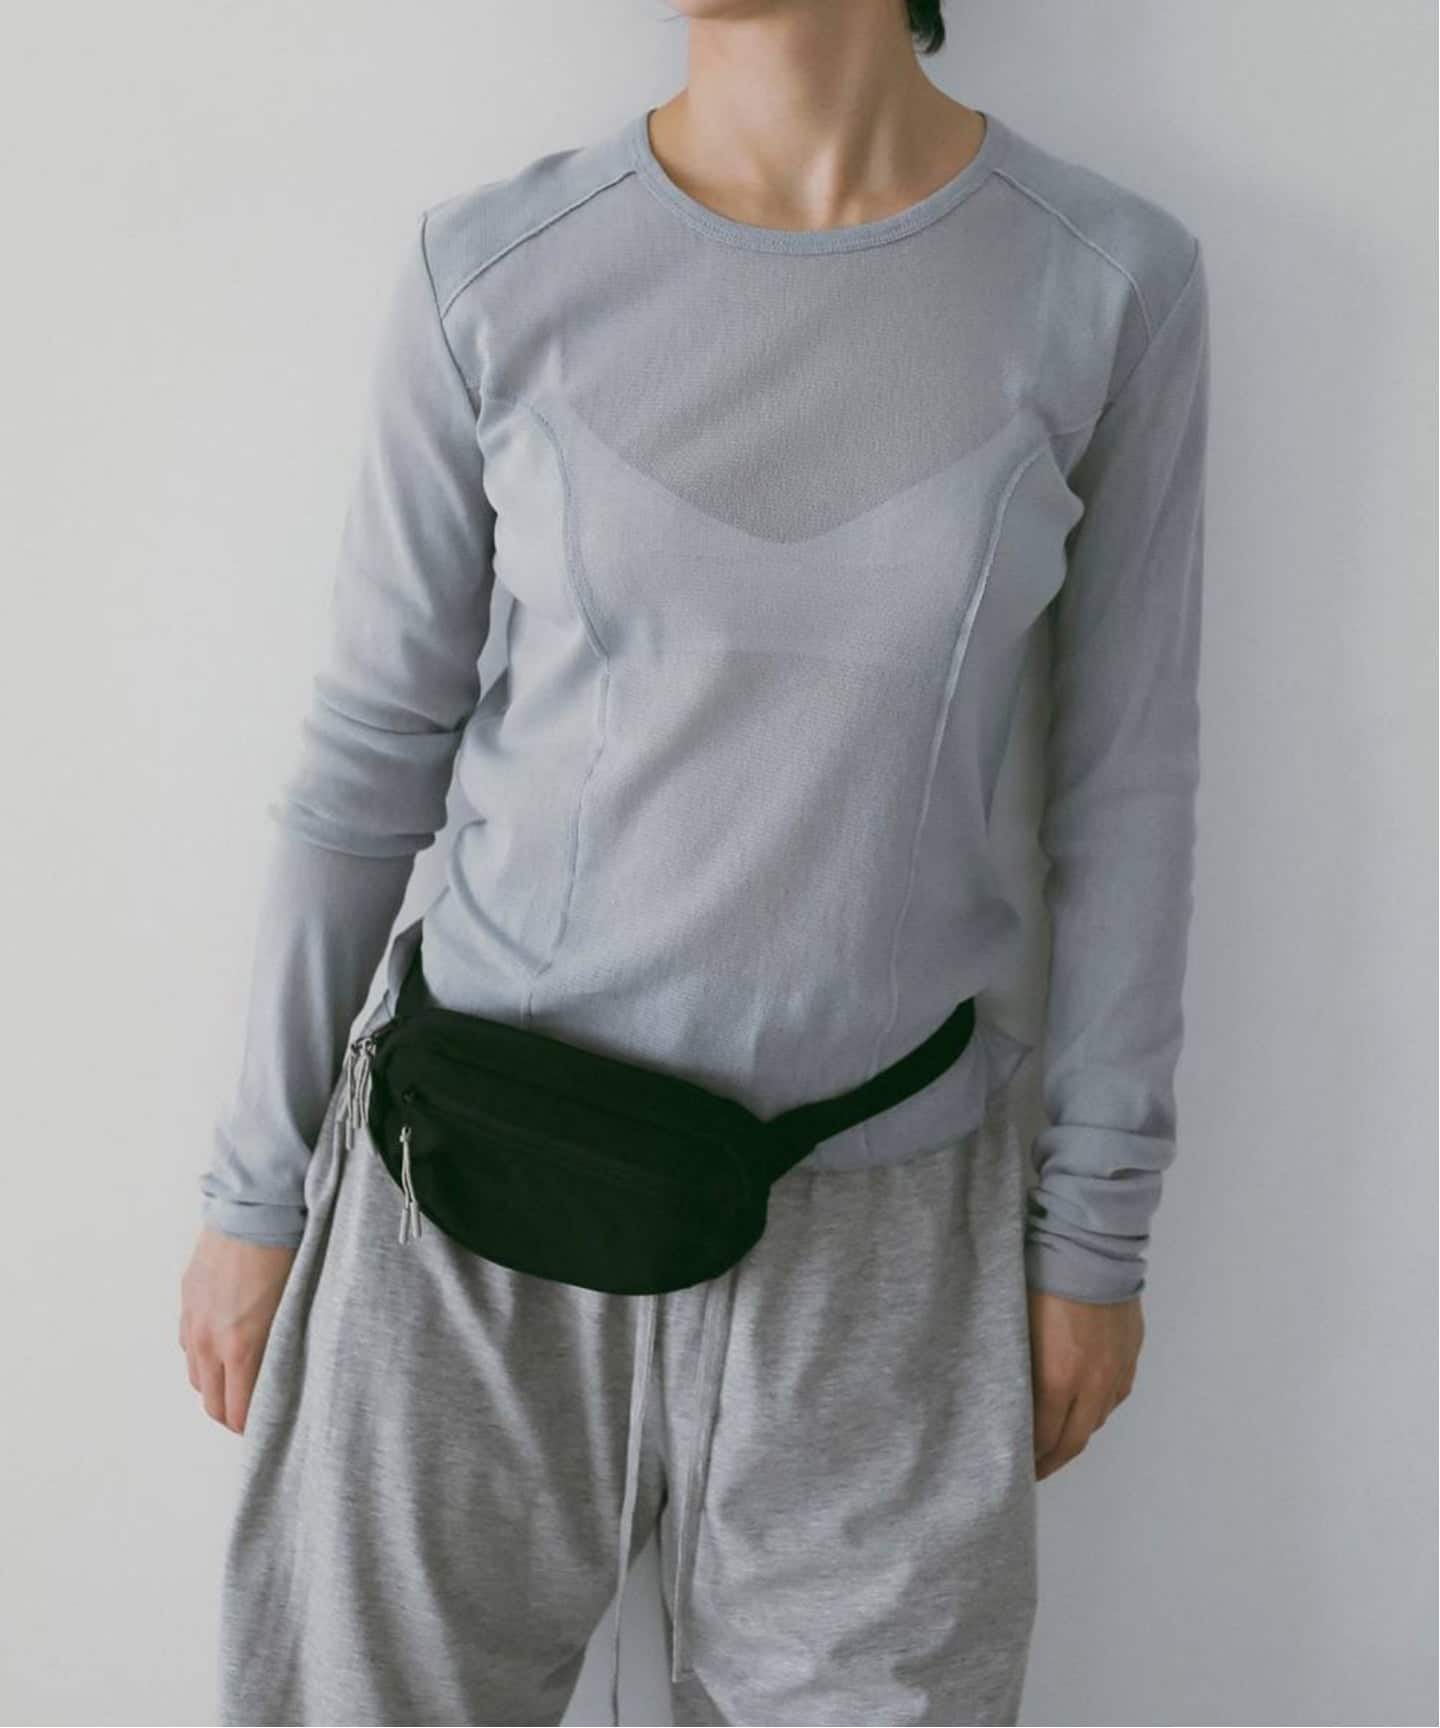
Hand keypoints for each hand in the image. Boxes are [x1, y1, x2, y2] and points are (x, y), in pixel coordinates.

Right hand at [180, 1227, 296, 1433]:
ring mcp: (194, 1321)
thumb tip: (282, 1379)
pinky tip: (221, 1352)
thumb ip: (281, 1350)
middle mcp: (210, 1341)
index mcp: (241, 1347)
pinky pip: (188, 1346)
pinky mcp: (187, 1302)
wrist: (255, 1208)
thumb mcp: (293, 1310)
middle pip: (212, 1403)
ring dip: (215, 1388)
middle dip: (232, 1416)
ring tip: (239, 1386)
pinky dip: (202, 1359)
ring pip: (197, 1377)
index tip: (268, 1431)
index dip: (251, 1429)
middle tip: (254, 1417)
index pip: (237, 1412)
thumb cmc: (287, 1255)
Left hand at [1026, 1287, 1143, 1479]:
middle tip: (1035, 1470)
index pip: (1045, 1437)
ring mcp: (1116, 1370)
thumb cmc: (1040, 1282)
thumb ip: (1020, 1371)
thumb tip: (1012, 1400)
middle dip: (1052, 1460)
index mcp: (1058, 1380)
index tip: (1017, 1466)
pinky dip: (1097, 1408)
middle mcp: (1092, 1384)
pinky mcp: (1130, 1354)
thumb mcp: (1019, 1329)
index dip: (1031, 1457)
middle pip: (1074, 1439)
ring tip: (1058, 1440)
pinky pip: (1115, 1395)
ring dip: (1076, 1434)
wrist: (1089, 1248)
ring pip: (1096, 1419)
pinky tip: (1086, 1407)